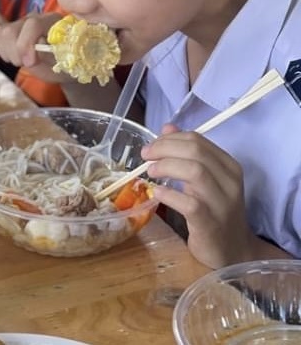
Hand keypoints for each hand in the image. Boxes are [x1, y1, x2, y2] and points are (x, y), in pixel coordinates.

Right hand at [0, 9, 63, 80]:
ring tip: (19, 60)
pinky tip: (3, 47)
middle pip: (11, 30)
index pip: (32, 24)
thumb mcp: (62, 64)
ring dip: (7, 52)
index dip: (26, 44)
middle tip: (25, 63)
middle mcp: (34, 17)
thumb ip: (49, 56)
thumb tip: (33, 54)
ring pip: (0, 33)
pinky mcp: (6, 30)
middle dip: (15, 52)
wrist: (62, 65)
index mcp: (52, 21)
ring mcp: (19, 23)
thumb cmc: (63, 64)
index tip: (29, 63)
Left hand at [142, 124, 254, 267]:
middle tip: (145, 156)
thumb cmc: (214, 211)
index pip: (198, 140)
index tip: (151, 146)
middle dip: (164, 149)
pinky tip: (157, 193)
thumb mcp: (203, 179)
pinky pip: (190, 203)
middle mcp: (230, 181)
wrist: (233, 251)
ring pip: (195, 171)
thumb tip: (166, 128)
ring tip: (150, 172)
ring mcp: (222, 203)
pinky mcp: (211, 223)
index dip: (169, 139)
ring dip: (166, 167)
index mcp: (229, 166)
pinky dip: (169, 194)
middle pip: (195, 151)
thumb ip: (187, 153)